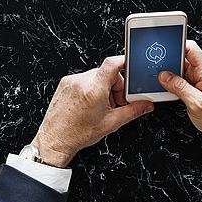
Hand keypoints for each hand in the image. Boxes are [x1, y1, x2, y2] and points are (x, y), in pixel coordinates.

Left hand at [31, 56, 153, 167]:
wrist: (55, 140)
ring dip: (103, 88)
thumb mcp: (111, 123)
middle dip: (116, 86)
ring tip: (101, 107)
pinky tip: (90, 104)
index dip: (125, 62)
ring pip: (96, 76)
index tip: (131, 67)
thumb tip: (145, 105)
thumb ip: (132, 111)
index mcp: (94, 90)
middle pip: (107, 72)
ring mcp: (71, 81)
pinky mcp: (65, 83)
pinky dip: (91, 88)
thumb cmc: (78, 134)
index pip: (112, 63)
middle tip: (115, 103)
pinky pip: (84, 79)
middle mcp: (81, 81)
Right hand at [157, 40, 201, 153]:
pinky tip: (165, 88)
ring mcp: (201, 83)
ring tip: (157, 79)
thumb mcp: (198, 104)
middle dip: (168, 61)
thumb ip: (180, 88)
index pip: (191, 49)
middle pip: (183, 59)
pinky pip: (182, 82)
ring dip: (169, 74)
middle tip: (154, 66)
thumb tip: (164, 76)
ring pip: (181, 71)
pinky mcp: (197, 91)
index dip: (176, 44)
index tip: (162, 46)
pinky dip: (172, 84)